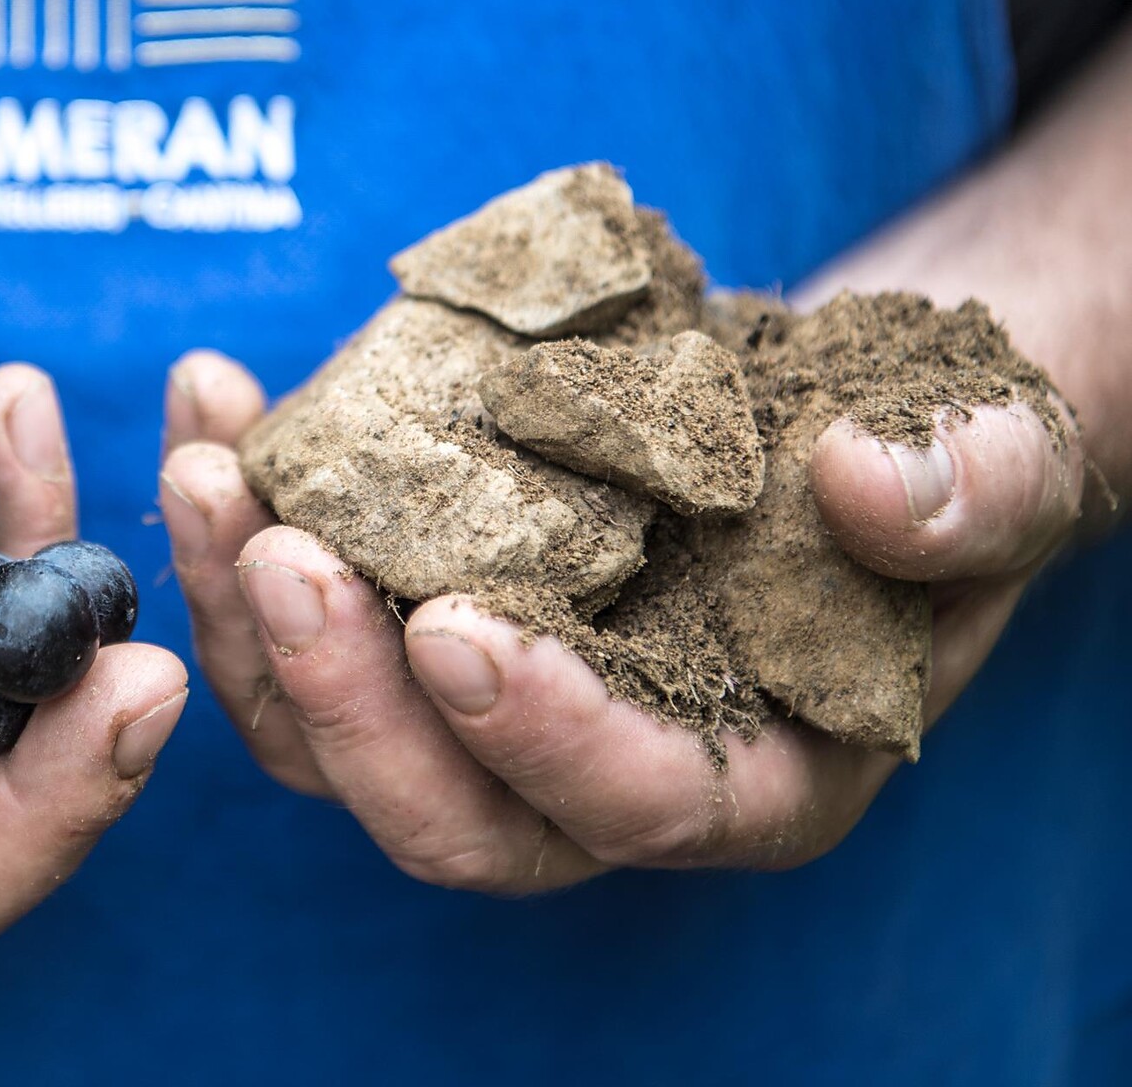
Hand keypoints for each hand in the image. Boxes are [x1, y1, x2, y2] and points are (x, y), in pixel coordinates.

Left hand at [159, 347, 1082, 890]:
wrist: (809, 401)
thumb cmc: (915, 457)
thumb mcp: (997, 460)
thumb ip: (972, 493)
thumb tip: (872, 491)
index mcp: (745, 773)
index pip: (635, 804)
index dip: (545, 737)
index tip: (456, 629)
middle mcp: (587, 766)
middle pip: (440, 806)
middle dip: (344, 696)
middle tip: (279, 552)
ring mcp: (476, 701)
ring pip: (327, 727)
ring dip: (242, 608)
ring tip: (207, 466)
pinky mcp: (399, 611)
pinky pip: (296, 605)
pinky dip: (237, 512)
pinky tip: (214, 398)